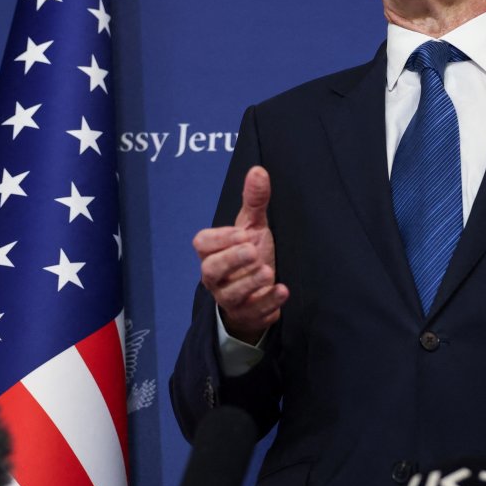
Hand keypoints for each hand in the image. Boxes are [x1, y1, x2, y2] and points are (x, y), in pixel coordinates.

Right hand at [193, 166, 287, 343]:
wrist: (255, 295)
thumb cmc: (249, 256)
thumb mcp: (253, 228)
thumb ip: (254, 202)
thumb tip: (258, 171)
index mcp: (212, 253)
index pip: (203, 244)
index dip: (220, 238)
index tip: (243, 233)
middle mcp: (215, 277)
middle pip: (210, 270)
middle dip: (231, 260)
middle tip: (252, 251)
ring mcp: (229, 298)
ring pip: (230, 294)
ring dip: (249, 282)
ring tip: (268, 271)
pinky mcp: (247, 315)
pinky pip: (253, 312)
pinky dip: (268, 303)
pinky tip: (282, 290)